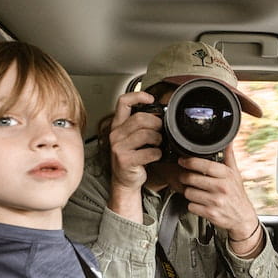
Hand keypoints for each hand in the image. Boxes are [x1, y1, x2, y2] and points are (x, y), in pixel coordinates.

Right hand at [107, 92, 162, 220]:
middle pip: (140, 118)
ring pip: (146, 134)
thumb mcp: (133, 138)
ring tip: (158, 144)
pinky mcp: (125, 160)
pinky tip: (156, 155)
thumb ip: (141, 125)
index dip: (138, 96)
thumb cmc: (132, 158)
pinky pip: (149, 152)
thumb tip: (161, 114)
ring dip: (158, 139)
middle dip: (156, 123)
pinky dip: (158, 153)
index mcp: (117, 125)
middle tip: (161, 130)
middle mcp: (115, 134)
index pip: (123, 102)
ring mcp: (118, 147)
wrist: (125, 180)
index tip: (151, 99)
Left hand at [177, 142, 259, 242]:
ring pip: (189, 193)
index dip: (190, 162)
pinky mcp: (210, 213)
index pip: (205, 165)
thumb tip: (228, 141)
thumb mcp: (235, 174)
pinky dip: (192, 205)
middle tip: (185, 177)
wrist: (242, 217)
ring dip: (188, 192)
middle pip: (192, 178)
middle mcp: (221, 188)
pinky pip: (191, 206)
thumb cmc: (237, 194)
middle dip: (185, 177)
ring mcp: (216, 201)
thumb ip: (229, 157)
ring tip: (195, 191)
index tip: (182, 160)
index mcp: (226, 175)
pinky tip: (198, 203)